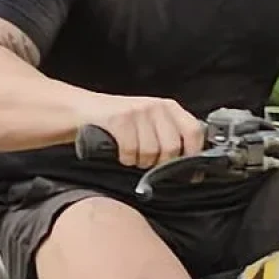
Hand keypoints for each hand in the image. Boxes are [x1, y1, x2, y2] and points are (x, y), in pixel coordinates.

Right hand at [84, 93, 206, 167]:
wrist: (84, 110)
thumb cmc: (121, 123)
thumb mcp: (151, 123)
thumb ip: (172, 137)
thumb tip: (193, 168)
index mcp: (170, 107)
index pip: (194, 132)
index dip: (193, 155)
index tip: (189, 172)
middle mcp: (157, 106)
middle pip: (172, 147)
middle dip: (161, 163)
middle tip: (149, 162)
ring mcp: (138, 111)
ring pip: (151, 152)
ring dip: (141, 162)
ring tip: (134, 156)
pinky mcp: (120, 119)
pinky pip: (131, 151)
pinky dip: (126, 159)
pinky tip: (122, 153)